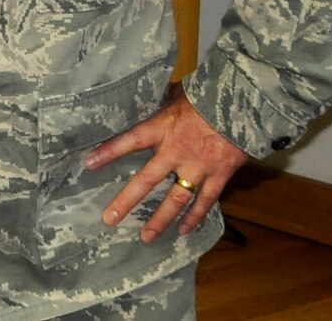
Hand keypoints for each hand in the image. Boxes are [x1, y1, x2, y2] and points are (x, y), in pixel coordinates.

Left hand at [85, 83, 248, 242]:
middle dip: (126, 201)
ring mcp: (198, 166)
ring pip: (176, 199)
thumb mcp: (178, 94)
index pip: (130, 141)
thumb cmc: (207, 94)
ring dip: (160, 219)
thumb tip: (144, 94)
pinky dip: (195, 217)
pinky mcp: (219, 175)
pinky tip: (184, 230)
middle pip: (147, 180)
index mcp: (163, 128)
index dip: (109, 152)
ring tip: (146, 237)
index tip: (88, 164)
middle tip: (109, 219)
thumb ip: (161, 104)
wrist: (244, 102)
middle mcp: (177, 151)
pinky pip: (205, 201)